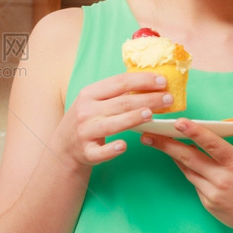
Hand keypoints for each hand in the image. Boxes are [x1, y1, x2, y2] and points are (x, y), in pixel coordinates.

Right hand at [52, 72, 173, 168]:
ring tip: (151, 114)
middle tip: (168, 99)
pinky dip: (112, 149)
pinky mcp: (87, 152)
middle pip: (121, 103)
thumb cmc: (87, 120)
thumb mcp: (93, 101)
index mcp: (89, 94)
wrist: (64, 146)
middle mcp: (86, 111)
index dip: (142, 80)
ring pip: (112, 125)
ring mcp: (85, 132)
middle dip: (147, 99)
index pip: (119, 82)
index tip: (162, 81)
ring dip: (132, 118)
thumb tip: (149, 82)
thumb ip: (115, 93)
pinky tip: (124, 146)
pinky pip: (101, 151)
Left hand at [141, 119, 232, 232]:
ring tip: (156, 142)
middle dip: (165, 145)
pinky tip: (180, 160)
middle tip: (147, 134)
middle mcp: (222, 179)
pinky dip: (189, 171)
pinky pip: (195, 183)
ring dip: (173, 156)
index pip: (212, 144)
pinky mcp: (208, 204)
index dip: (194, 132)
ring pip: (188, 170)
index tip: (178, 121)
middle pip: (189, 158)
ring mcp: (213, 194)